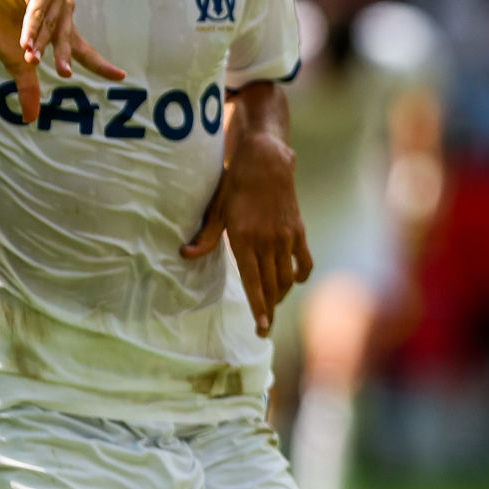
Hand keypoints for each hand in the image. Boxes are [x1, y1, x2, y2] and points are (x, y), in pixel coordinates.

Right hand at [0, 0, 123, 121]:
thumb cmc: (0, 29)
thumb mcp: (18, 62)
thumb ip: (29, 86)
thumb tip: (30, 120)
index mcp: (63, 32)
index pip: (85, 52)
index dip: (101, 65)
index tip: (121, 76)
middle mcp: (63, 16)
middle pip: (67, 42)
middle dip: (63, 58)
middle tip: (65, 74)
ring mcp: (55, 0)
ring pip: (49, 29)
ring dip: (38, 44)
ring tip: (28, 57)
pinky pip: (37, 13)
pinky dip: (31, 28)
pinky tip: (24, 43)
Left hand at [182, 132, 312, 334]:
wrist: (266, 161)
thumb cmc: (235, 184)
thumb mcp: (216, 210)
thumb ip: (205, 237)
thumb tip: (184, 255)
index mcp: (245, 240)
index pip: (254, 283)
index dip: (259, 308)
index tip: (263, 327)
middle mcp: (268, 242)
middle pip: (272, 286)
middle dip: (270, 309)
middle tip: (265, 326)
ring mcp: (286, 237)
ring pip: (287, 277)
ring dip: (281, 295)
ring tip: (274, 304)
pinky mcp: (298, 230)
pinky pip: (304, 260)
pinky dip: (301, 274)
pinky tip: (295, 281)